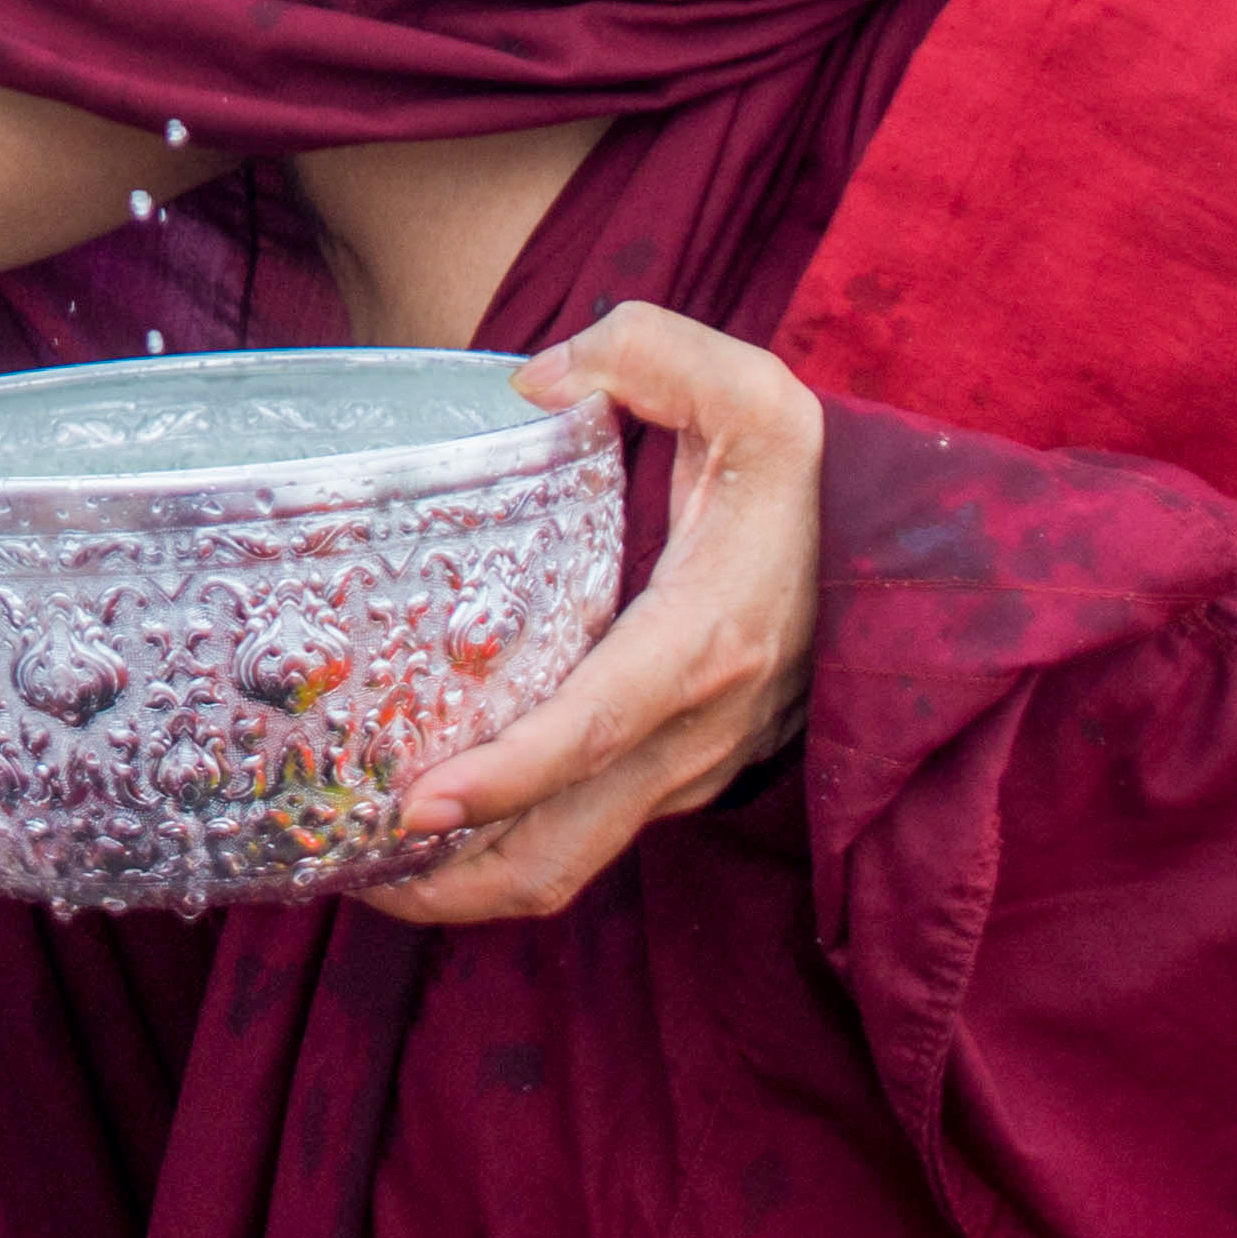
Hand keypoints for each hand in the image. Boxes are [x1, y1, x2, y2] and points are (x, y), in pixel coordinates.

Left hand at [362, 303, 819, 926]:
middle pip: (565, 845)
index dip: (506, 775)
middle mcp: (693, 730)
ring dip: (469, 883)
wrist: (894, 562)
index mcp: (704, 642)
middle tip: (341, 865)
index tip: (416, 801)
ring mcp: (688, 769)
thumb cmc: (804, 480)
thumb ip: (650, 354)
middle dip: (452, 878)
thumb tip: (535, 381)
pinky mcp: (677, 780)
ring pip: (571, 861)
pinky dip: (510, 848)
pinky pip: (586, 838)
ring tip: (365, 868)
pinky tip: (434, 827)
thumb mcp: (753, 392)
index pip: (594, 728)